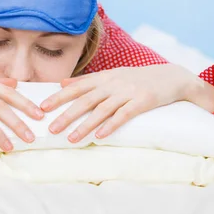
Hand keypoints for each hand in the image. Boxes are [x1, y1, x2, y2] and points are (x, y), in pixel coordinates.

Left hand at [40, 64, 213, 142]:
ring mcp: (128, 93)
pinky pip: (124, 115)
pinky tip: (99, 137)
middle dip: (66, 115)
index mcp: (104, 77)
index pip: (76, 87)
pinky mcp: (143, 102)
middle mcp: (113, 84)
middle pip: (85, 100)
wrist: (171, 77)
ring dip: (85, 125)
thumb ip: (87, 80)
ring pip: (101, 110)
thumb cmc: (137, 78)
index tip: (42, 107)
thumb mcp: (112, 75)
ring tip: (71, 139)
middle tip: (51, 129)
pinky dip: (111, 126)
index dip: (59, 97)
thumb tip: (62, 83)